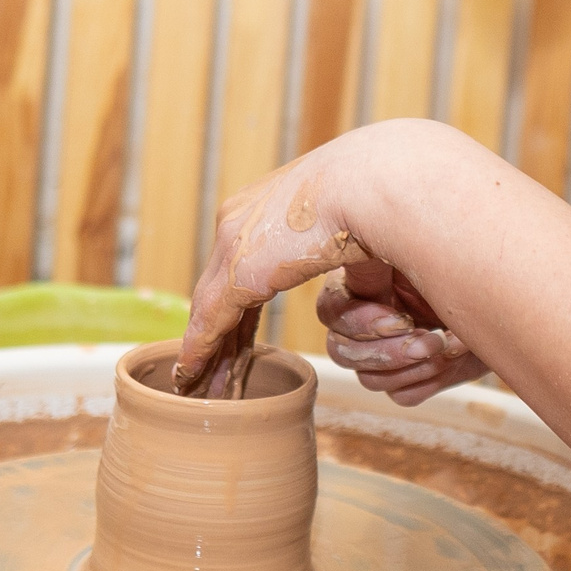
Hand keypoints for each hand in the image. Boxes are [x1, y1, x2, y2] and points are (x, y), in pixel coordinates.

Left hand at [176, 152, 369, 394]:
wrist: (370, 183)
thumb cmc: (380, 203)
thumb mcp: (361, 242)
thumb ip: (356, 272)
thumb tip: (377, 300)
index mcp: (269, 206)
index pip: (244, 265)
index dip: (241, 306)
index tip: (240, 335)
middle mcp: (240, 219)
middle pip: (221, 290)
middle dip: (219, 335)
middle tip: (213, 371)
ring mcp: (233, 243)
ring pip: (210, 310)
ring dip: (208, 353)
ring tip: (201, 388)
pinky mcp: (238, 271)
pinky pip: (210, 321)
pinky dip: (200, 351)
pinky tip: (191, 374)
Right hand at [318, 257, 489, 405]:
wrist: (515, 297)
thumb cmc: (473, 261)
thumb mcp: (431, 250)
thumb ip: (387, 257)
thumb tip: (358, 253)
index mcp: (366, 284)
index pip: (331, 311)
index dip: (360, 322)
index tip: (403, 319)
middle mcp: (371, 320)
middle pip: (341, 352)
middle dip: (387, 352)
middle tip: (432, 341)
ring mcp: (390, 353)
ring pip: (369, 380)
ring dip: (412, 368)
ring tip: (449, 346)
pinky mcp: (415, 379)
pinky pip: (401, 395)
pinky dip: (429, 381)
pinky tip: (454, 359)